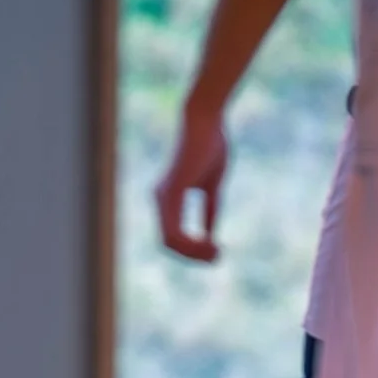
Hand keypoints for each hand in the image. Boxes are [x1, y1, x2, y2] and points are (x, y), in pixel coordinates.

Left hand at [154, 107, 230, 261]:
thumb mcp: (212, 186)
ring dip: (194, 253)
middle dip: (194, 255)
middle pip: (169, 244)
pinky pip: (174, 230)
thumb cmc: (210, 146)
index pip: (172, 237)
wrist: (206, 121)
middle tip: (217, 256)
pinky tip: (210, 243)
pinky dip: (192, 243)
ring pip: (170, 242)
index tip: (216, 251)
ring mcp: (163, 197)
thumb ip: (209, 209)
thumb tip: (210, 234)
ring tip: (216, 252)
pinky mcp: (171, 192)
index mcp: (167, 199)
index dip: (193, 250)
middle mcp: (160, 200)